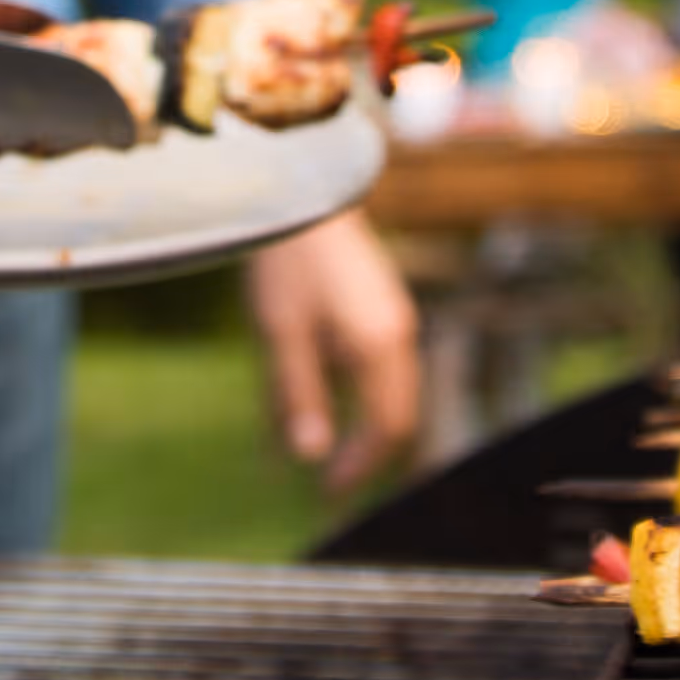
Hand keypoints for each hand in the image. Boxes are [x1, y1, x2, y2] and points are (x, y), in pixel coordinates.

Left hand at [244, 206, 420, 493]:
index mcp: (380, 345)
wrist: (299, 187)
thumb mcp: (281, 332)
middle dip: (366, 452)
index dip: (359, 465)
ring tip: (324, 446)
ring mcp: (392, 314)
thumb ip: (297, 394)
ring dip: (362, 422)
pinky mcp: (378, 300)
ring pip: (389, 388)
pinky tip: (322, 393)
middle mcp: (397, 333)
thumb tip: (308, 457)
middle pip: (397, 412)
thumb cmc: (286, 259)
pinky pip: (379, 361)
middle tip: (330, 483)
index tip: (328, 492)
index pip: (386, 426)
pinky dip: (358, 391)